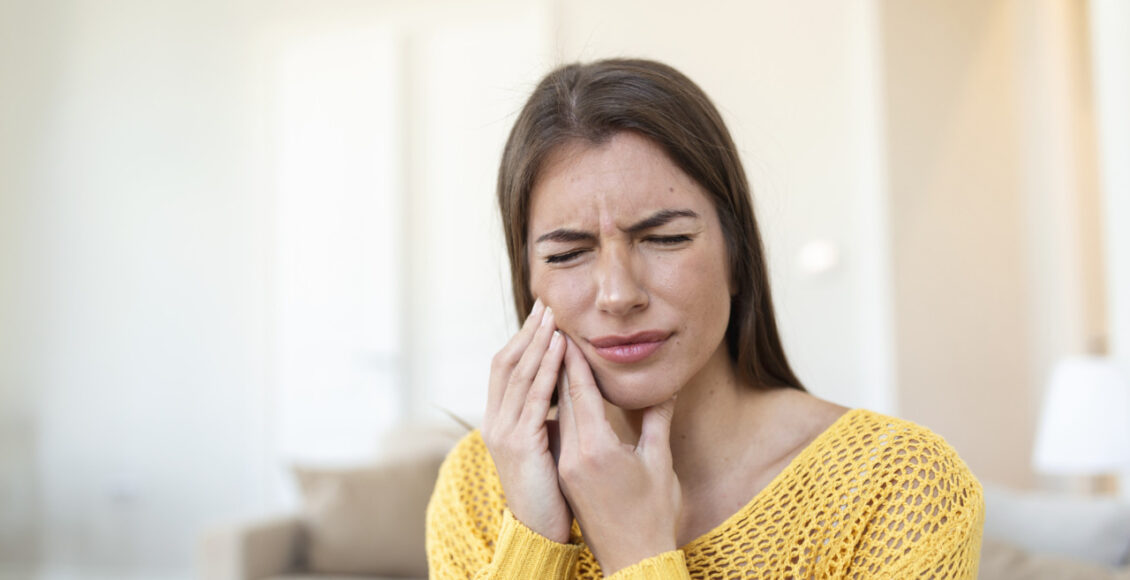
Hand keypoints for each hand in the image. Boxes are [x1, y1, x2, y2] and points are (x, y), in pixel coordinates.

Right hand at [481, 299, 572, 542]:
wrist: (540, 531)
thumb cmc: (550, 492)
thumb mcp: (546, 446)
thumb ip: (548, 418)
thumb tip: (564, 391)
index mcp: (499, 421)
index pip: (505, 368)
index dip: (522, 339)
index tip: (541, 315)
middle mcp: (494, 421)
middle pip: (507, 362)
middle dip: (527, 331)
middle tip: (546, 303)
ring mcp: (503, 432)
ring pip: (519, 374)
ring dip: (538, 342)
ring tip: (554, 316)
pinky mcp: (520, 444)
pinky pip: (535, 396)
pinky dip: (547, 368)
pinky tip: (561, 348)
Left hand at [556, 336, 680, 574]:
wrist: (633, 560)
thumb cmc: (653, 514)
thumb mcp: (659, 463)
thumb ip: (656, 422)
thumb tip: (665, 388)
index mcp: (597, 449)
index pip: (580, 393)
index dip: (574, 361)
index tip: (567, 332)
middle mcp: (574, 456)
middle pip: (563, 400)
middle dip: (560, 364)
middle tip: (555, 331)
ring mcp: (567, 467)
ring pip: (559, 416)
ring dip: (557, 385)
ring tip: (556, 354)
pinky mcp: (566, 477)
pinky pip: (560, 433)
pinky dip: (561, 409)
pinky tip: (563, 396)